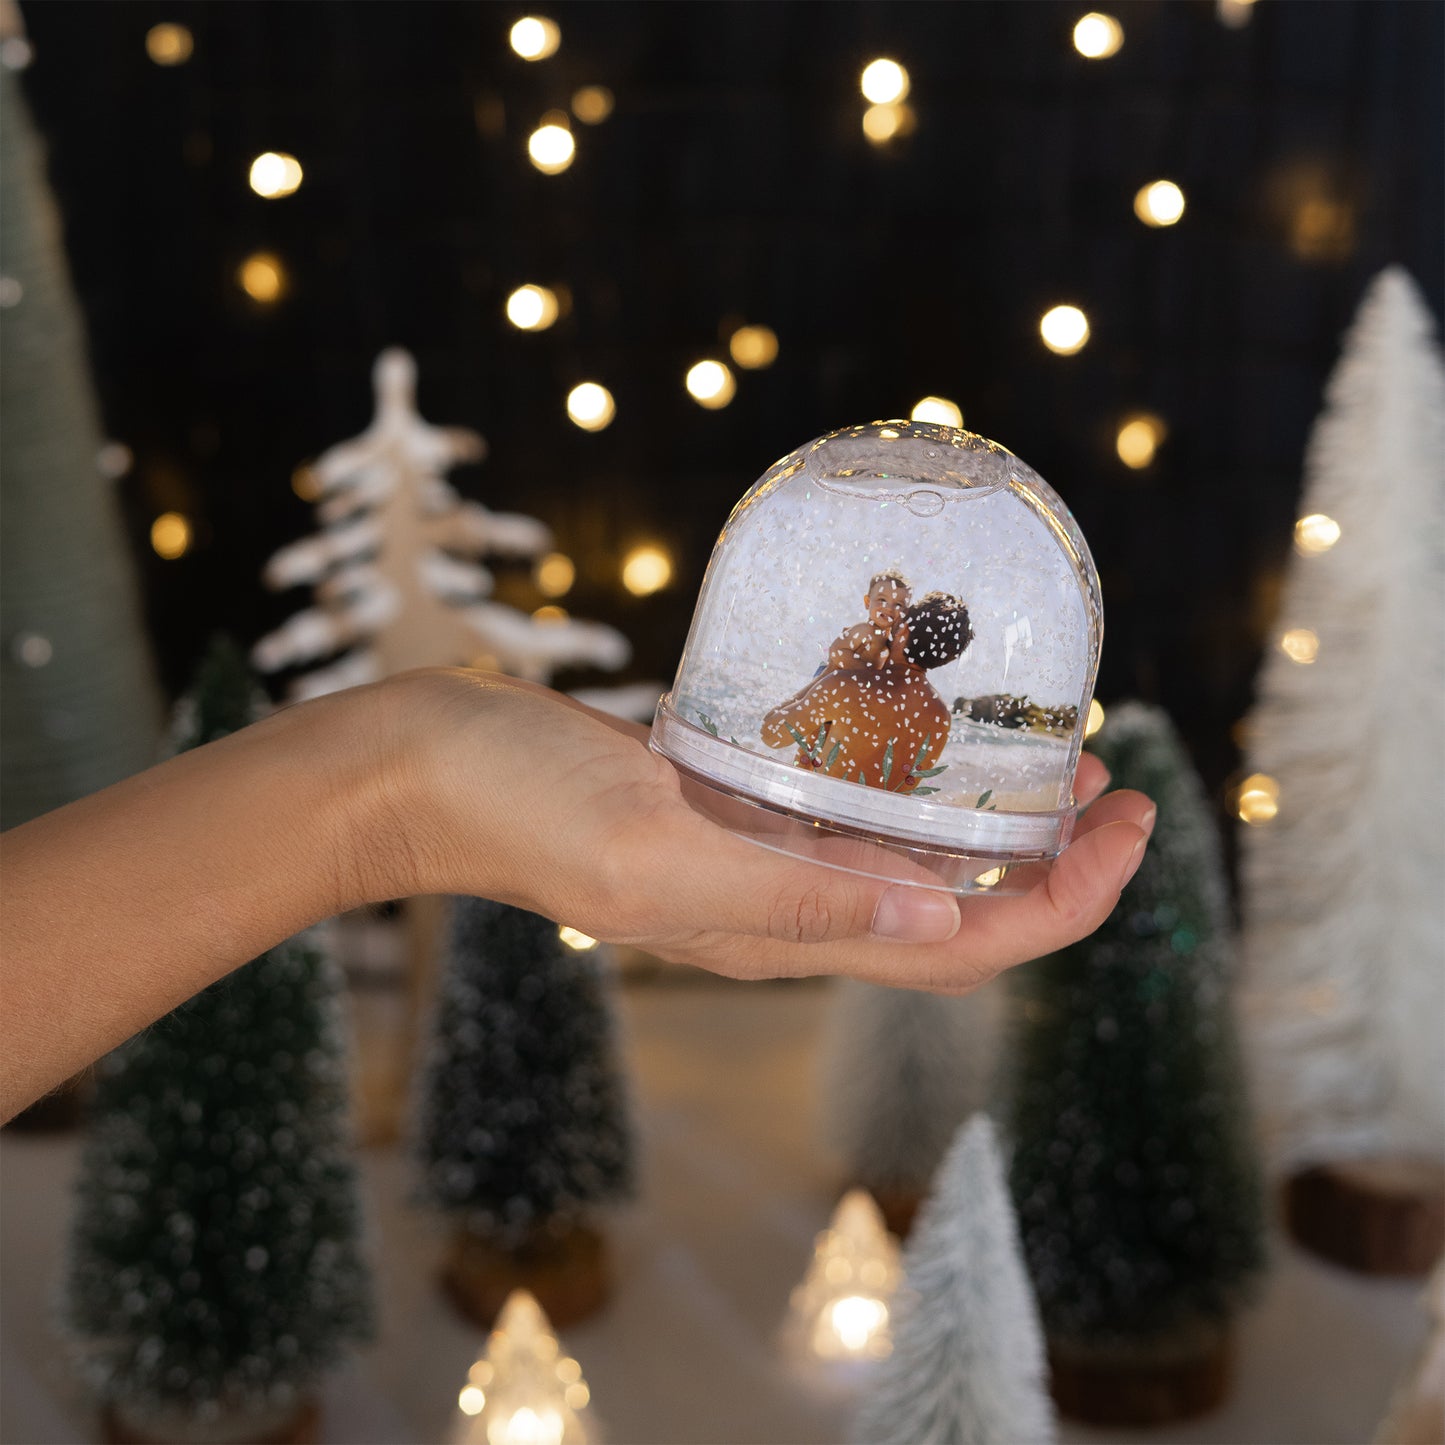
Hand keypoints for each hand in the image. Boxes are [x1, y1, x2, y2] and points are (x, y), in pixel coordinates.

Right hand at [379, 670, 1154, 993]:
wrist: (436, 769)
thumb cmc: (527, 806)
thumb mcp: (657, 851)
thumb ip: (790, 895)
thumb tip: (941, 921)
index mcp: (778, 937)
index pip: (964, 950)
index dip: (1067, 902)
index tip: (1132, 824)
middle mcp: (784, 910)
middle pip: (957, 912)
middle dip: (1055, 862)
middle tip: (1113, 779)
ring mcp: (758, 861)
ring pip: (910, 862)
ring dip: (992, 821)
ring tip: (1051, 752)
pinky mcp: (731, 809)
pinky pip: (850, 811)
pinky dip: (913, 780)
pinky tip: (929, 727)